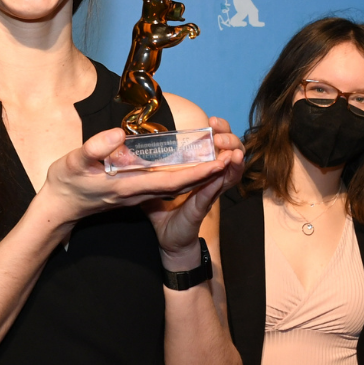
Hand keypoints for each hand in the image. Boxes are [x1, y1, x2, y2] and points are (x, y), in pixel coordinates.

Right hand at [39, 122, 241, 231]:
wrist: (59, 206)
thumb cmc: (65, 183)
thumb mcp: (73, 162)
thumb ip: (95, 148)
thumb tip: (118, 134)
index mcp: (128, 186)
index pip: (170, 180)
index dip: (196, 173)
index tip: (218, 162)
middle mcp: (137, 193)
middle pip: (180, 185)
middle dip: (207, 173)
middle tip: (232, 156)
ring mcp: (137, 195)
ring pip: (176, 186)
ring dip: (199, 175)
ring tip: (221, 159)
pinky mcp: (135, 192)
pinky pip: (166, 186)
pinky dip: (184, 176)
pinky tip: (192, 166)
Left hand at [148, 117, 244, 259]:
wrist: (169, 243)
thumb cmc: (163, 215)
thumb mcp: (152, 185)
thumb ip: (147, 170)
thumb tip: (130, 153)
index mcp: (196, 174)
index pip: (213, 150)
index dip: (218, 135)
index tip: (214, 121)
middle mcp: (206, 183)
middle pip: (227, 158)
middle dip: (230, 142)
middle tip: (220, 130)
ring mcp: (206, 196)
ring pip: (227, 175)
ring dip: (232, 162)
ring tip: (233, 150)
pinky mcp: (200, 208)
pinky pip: (211, 192)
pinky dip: (218, 180)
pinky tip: (221, 168)